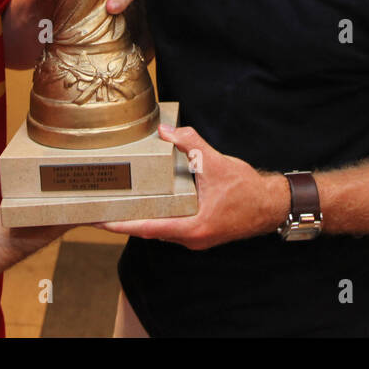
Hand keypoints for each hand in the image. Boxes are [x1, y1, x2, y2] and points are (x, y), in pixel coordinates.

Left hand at [97, 125, 286, 249]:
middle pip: (148, 230)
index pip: (146, 228)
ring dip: (140, 218)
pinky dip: (157, 215)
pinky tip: (147, 203)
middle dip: (124, 221)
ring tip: (117, 206)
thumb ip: (189, 143)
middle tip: (98, 209)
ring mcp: (195, 238)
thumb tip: (165, 130)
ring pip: (160, 229)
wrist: (271, 204)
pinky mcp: (200, 232)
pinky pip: (171, 225)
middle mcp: (190, 238)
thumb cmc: (247, 189)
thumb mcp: (215, 162)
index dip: (119, 224)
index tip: (97, 220)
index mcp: (191, 227)